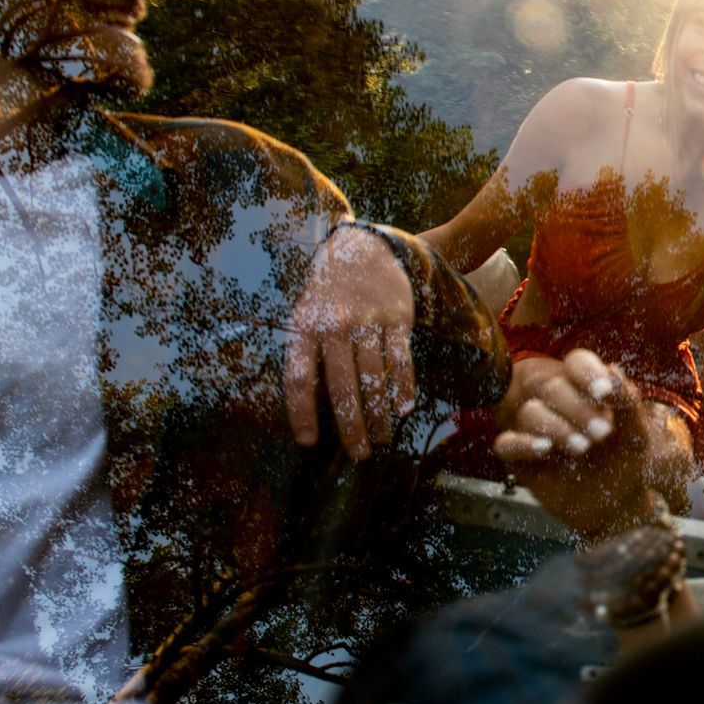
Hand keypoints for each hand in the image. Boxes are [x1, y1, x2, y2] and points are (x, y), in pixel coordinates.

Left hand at [285, 225, 416, 459]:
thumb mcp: (306, 314)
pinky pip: (401, 360)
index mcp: (305, 328)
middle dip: (351, 427)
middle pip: (343, 387)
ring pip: (374, 379)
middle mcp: (335, 326)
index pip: (299, 380)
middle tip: (358, 454)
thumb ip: (307, 353)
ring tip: (381, 438)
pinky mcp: (396, 317)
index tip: (308, 442)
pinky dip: (403, 388)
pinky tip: (403, 408)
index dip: (302, 414)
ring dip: (379, 415)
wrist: (362, 249)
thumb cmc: (328, 292)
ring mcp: (367, 321)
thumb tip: (313, 404)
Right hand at [494, 350, 691, 537]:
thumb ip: (628, 404)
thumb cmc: (628, 464)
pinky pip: (506, 443)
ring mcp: (537, 430)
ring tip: (583, 448)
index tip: (604, 393)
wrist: (617, 507)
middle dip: (578, 408)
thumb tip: (612, 370)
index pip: (576, 364)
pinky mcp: (521, 459)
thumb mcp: (637, 435)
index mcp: (586, 391)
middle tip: (603, 433)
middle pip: (553, 387)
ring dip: (557, 427)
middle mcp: (558, 405)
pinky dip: (523, 443)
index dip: (586, 372)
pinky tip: (546, 448)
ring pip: (530, 412)